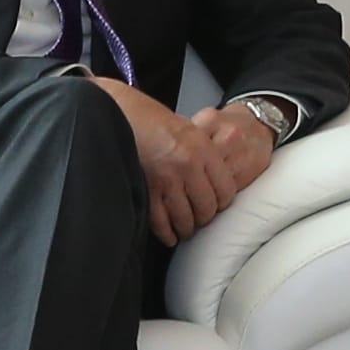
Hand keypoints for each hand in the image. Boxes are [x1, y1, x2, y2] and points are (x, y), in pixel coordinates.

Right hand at [91, 81, 278, 246]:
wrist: (123, 113)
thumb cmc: (154, 121)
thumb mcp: (190, 130)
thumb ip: (205, 155)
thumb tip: (215, 182)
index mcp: (203, 149)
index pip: (226, 189)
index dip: (223, 203)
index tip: (217, 206)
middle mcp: (188, 165)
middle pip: (207, 207)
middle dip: (204, 218)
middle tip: (200, 220)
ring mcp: (167, 179)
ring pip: (186, 218)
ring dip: (186, 228)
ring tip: (185, 230)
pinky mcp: (147, 189)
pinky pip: (161, 221)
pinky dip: (167, 233)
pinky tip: (169, 236)